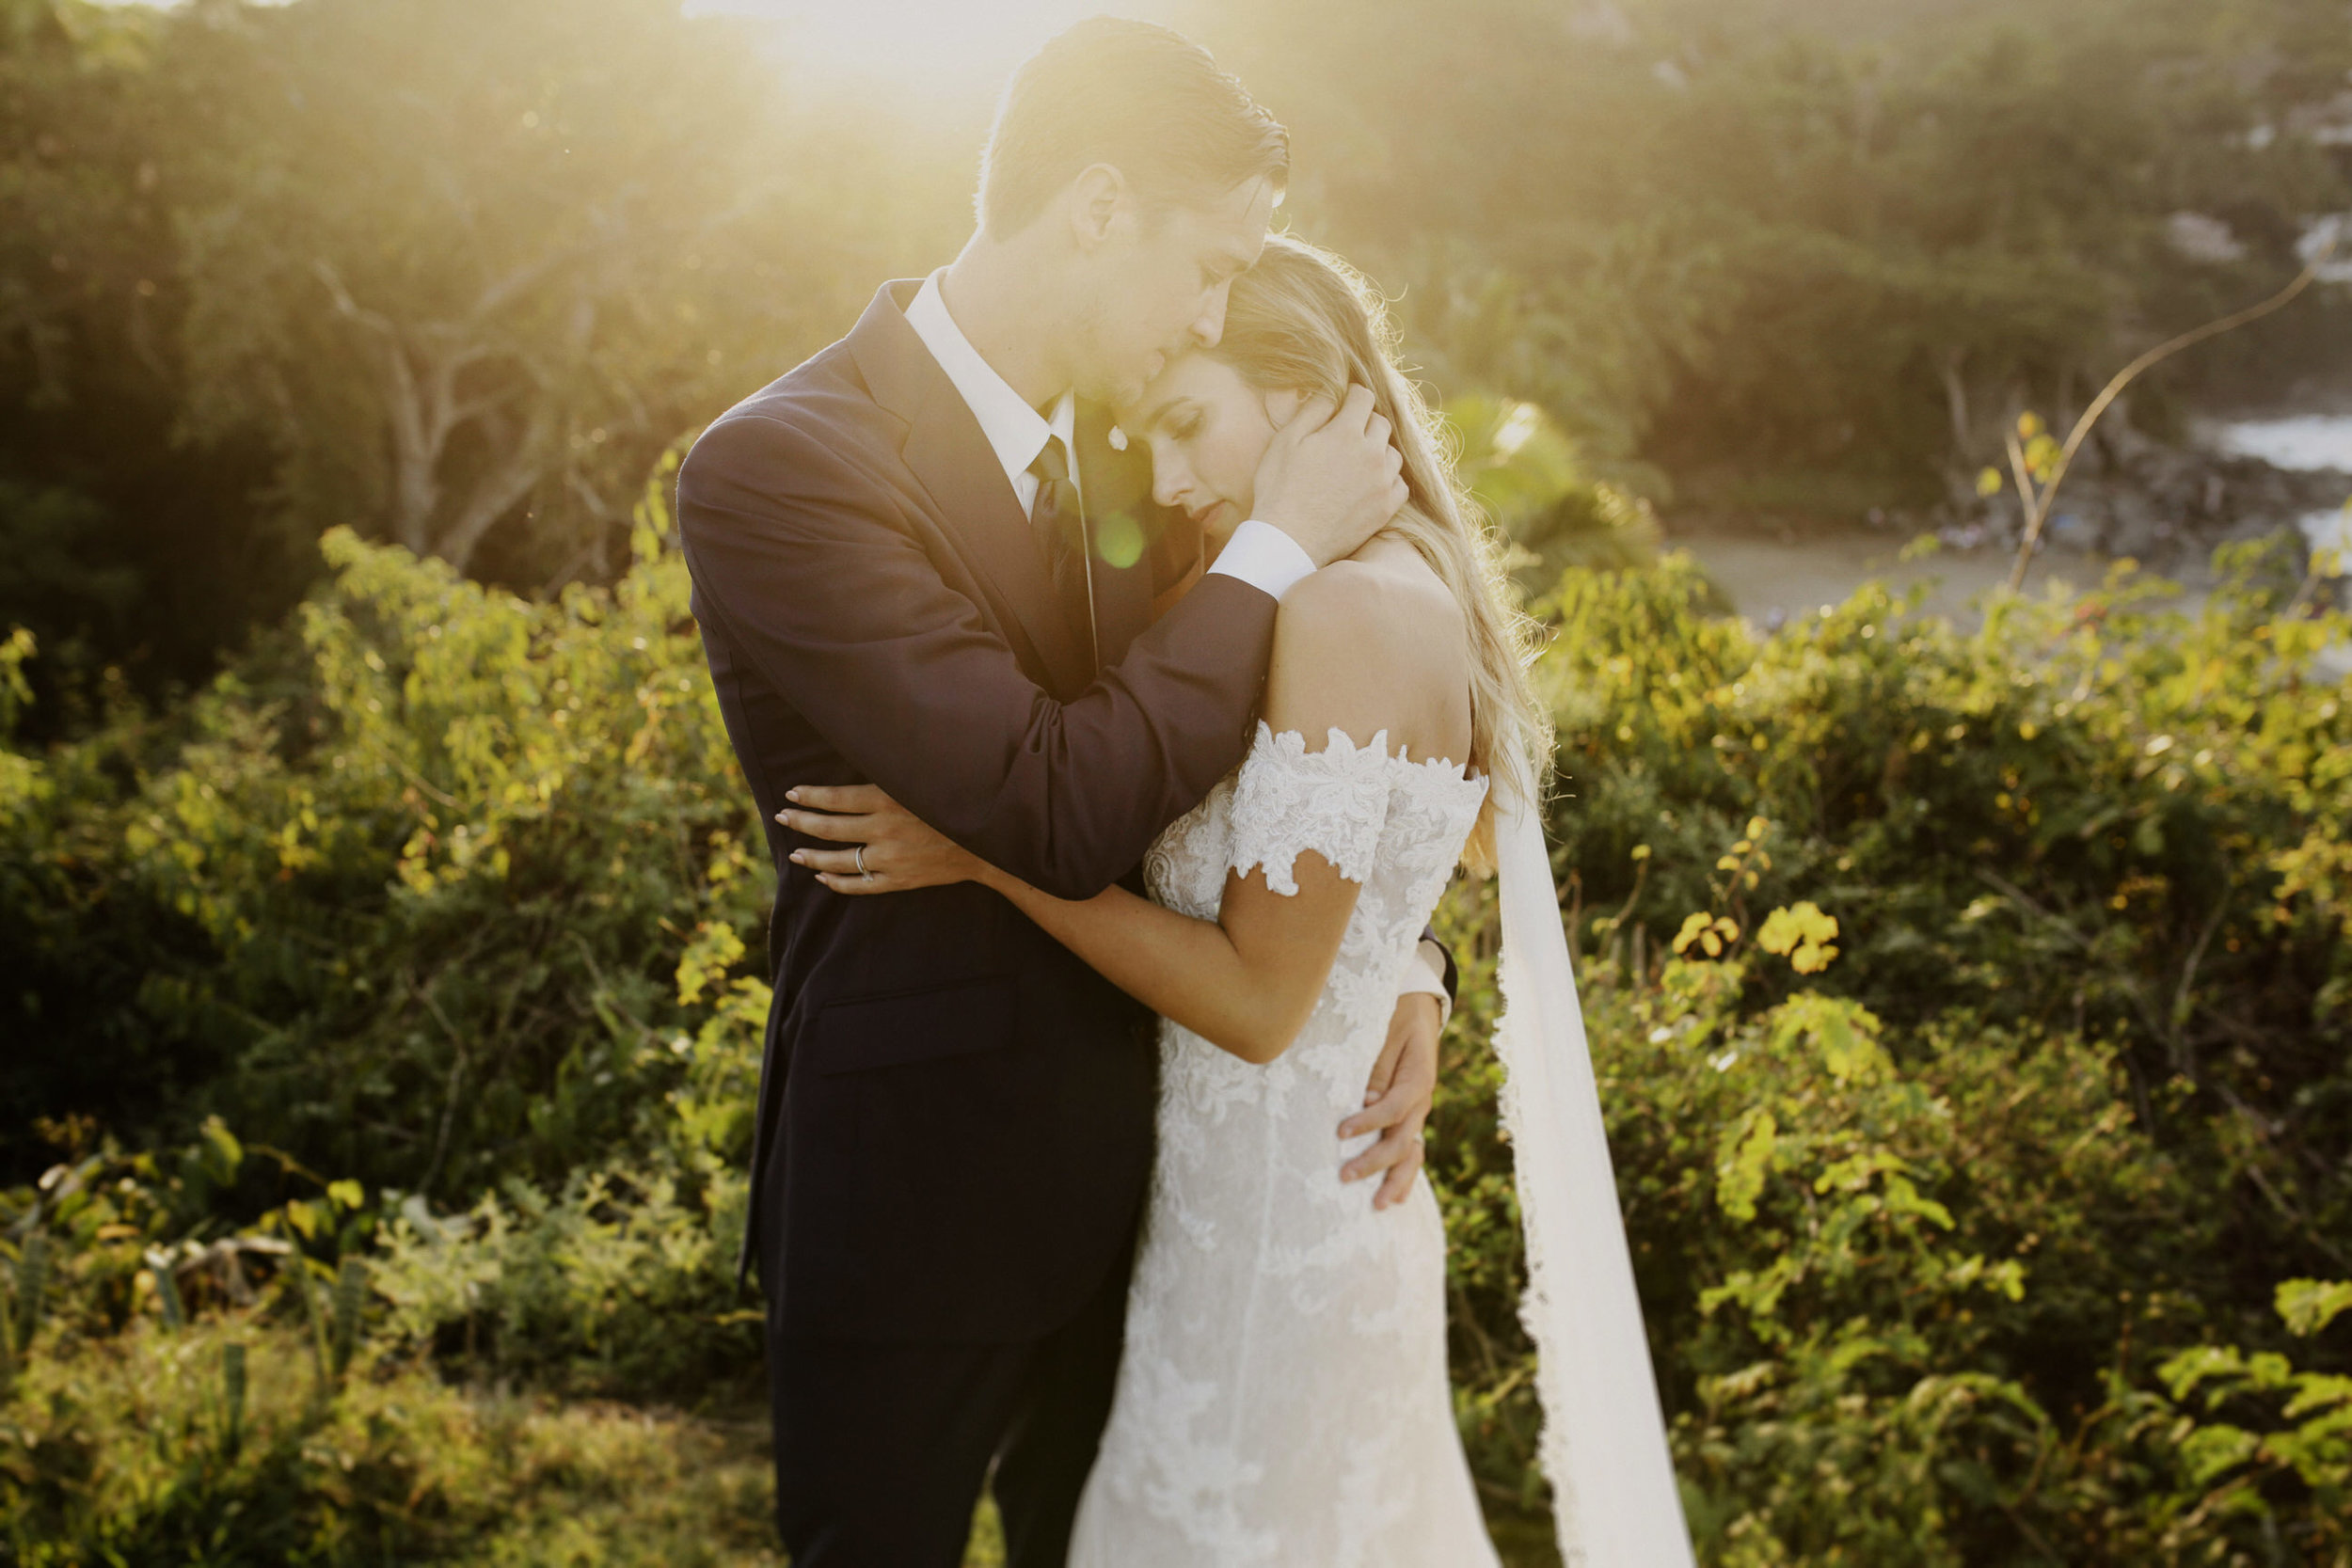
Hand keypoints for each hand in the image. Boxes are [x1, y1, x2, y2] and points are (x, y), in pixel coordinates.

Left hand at [776, 784, 988, 894]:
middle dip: (801, 822)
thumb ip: (890, 776)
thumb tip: (862, 760)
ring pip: (838, 861)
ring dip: (812, 856)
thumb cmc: (952, 803)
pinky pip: (859, 885)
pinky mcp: (898, 880)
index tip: (791, 794)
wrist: (986, 843)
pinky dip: (838, 882)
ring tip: (795, 853)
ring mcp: (889, 859)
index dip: (810, 796)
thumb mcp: (921, 781)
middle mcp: (883, 830)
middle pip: (830, 828)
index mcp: (887, 801)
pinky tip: (823, 877)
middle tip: (781, 817)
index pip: (836, 798)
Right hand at [1252, 384, 1408, 566]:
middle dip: (1364, 423)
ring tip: (1356, 463)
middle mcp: (1372, 454)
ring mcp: (1382, 482)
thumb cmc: (1280, 489)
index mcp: (1347, 433)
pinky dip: (1387, 479)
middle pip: (1381, 423)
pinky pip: (1399, 483)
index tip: (1343, 405)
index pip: (1364, 397)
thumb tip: (1332, 394)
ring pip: (1392, 453)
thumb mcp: (1286, 441)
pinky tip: (1369, 484)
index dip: (1352, 397)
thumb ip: (1313, 411)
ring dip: (1378, 451)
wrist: (1289, 541)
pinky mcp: (1386, 508)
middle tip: (1344, 437)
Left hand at [1339, 991, 1440, 1209]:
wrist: (1417, 1009)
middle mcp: (1422, 1100)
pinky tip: (1394, 1198)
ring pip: (1412, 1153)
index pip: (1394, 1108)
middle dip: (1375, 1161)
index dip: (1369, 1122)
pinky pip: (1410, 1151)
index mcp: (1418, 1078)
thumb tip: (1367, 1101)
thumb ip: (1377, 1068)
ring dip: (1396, 1180)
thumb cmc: (1395, 1016)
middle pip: (1402, 1139)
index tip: (1341, 1132)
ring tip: (1378, 1205)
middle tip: (1345, 1176)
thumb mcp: (1385, 1032)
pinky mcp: (1409, 1118)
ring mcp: (1418, 1112)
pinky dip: (1404, 1175)